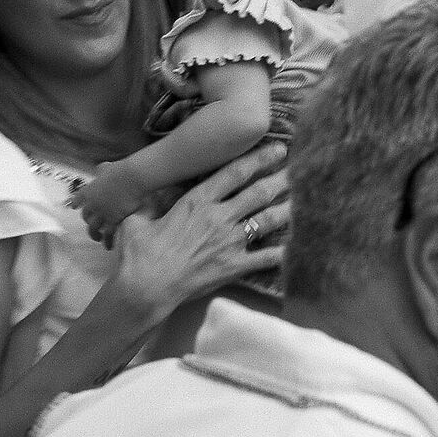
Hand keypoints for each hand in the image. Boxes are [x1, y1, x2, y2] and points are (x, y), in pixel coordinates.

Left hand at [75, 163, 140, 246]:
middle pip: (86, 216)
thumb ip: (101, 170)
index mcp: (89, 190)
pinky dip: (107, 241)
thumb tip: (101, 169)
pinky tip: (108, 246)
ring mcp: (102, 213)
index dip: (75, 203)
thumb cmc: (120, 171)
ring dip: (94, 234)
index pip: (77, 199)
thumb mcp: (106, 168)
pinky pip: (107, 235)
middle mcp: (92, 204)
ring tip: (97, 238)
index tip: (74, 207)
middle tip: (91, 223)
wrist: (131, 179)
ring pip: (93, 228)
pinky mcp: (113, 221)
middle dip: (88, 220)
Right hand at [112, 145, 291, 315]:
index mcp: (197, 200)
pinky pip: (262, 259)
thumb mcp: (140, 214)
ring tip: (298, 199)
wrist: (146, 288)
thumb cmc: (139, 251)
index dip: (255, 159)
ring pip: (264, 221)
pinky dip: (279, 253)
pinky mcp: (232, 269)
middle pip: (255, 193)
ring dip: (283, 209)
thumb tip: (141, 177)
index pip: (232, 173)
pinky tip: (292, 248)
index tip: (273, 148)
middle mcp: (218, 217)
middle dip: (276, 177)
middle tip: (292, 165)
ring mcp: (228, 243)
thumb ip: (152, 196)